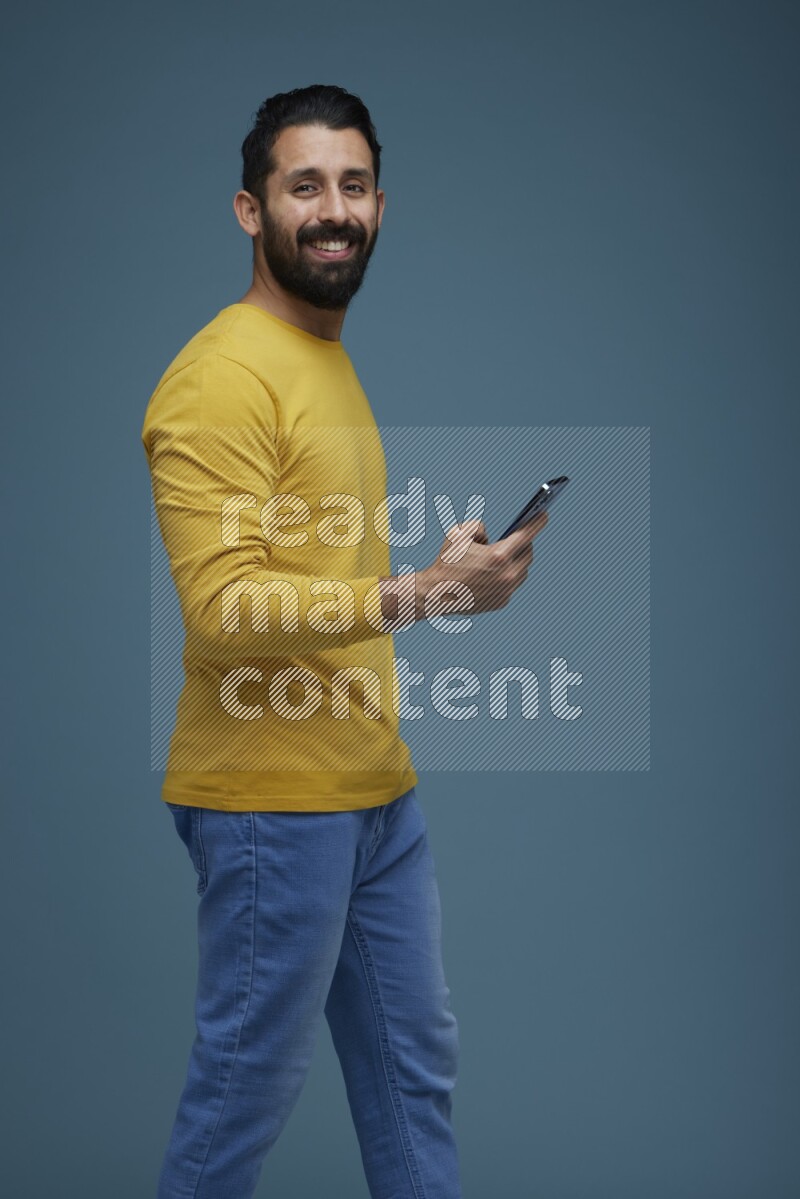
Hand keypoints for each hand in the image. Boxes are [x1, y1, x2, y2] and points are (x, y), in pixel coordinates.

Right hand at [420, 511, 548, 615]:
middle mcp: (506, 575)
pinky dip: (508, 575)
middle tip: (520, 535)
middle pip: (528, 553)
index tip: (544, 514)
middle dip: (524, 543)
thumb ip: (478, 526)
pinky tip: (500, 570)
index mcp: (498, 556)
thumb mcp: (458, 534)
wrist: (436, 594)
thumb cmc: (446, 562)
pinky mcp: (502, 602)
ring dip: (518, 560)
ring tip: (510, 553)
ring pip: (522, 570)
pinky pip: (512, 584)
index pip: (526, 535)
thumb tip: (490, 537)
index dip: (537, 522)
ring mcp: (506, 590)